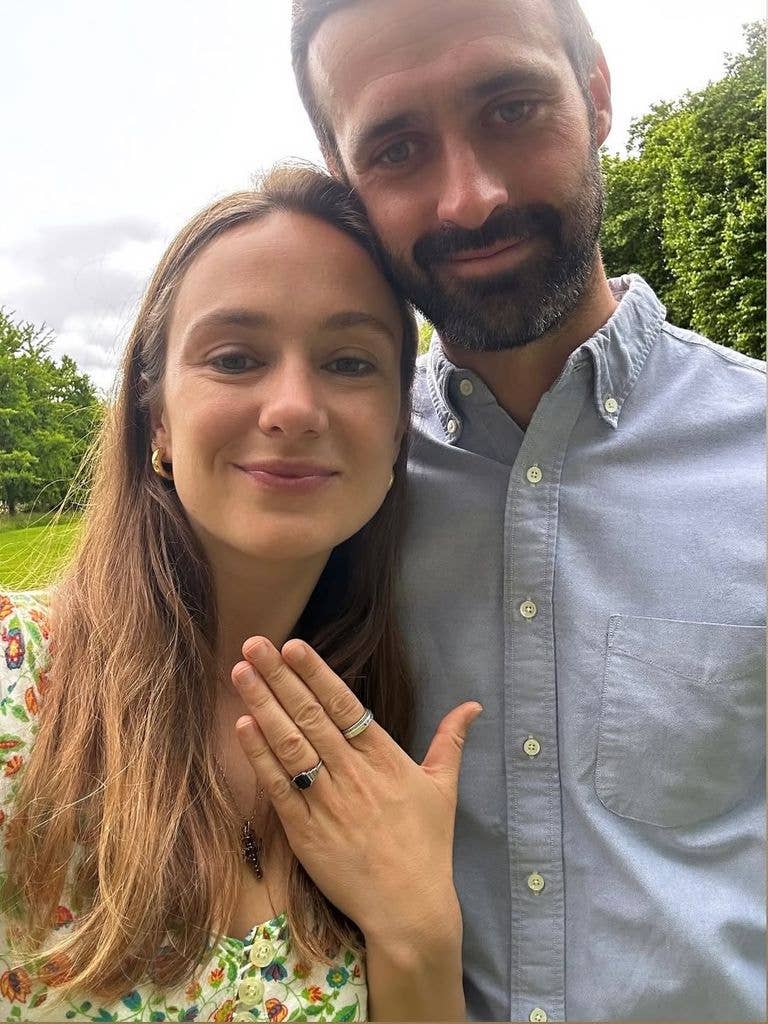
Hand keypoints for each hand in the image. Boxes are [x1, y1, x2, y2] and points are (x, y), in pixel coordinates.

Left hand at [231, 636, 481, 943]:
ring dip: (263, 705)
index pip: (345, 706)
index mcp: (384, 759)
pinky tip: (243, 727)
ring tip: (241, 672)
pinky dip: (260, 756)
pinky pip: (278, 787)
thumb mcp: (443, 787)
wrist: (408, 908)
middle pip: (310, 717)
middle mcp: (353, 774)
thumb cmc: (427, 845)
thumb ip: (450, 741)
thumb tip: (473, 706)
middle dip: (279, 677)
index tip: (293, 646)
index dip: (317, 675)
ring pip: (289, 745)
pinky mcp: (304, 832)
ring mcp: (326, 802)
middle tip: (255, 643)